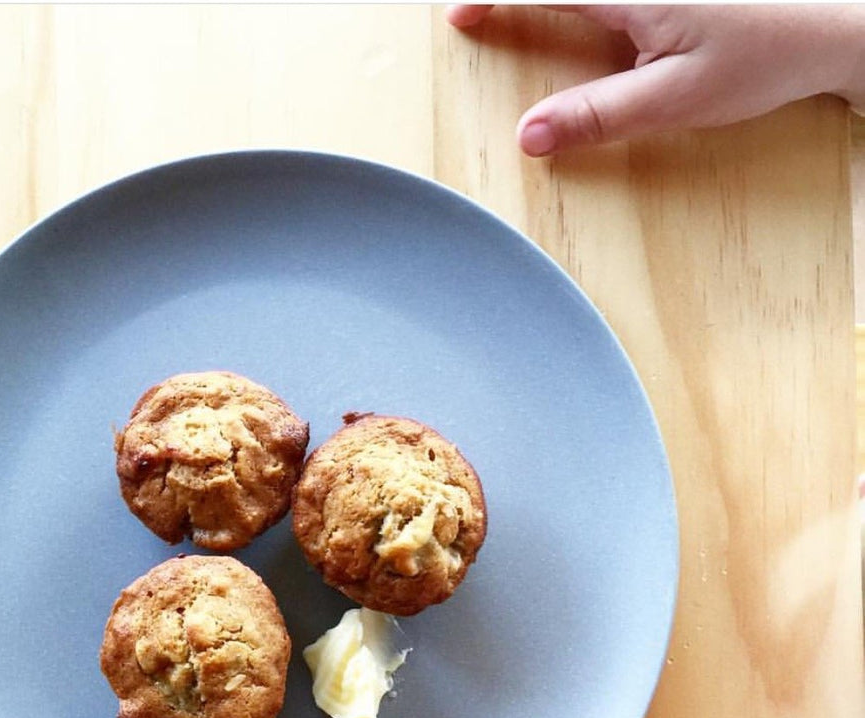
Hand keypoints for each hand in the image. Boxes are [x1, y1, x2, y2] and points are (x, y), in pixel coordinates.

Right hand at [446, 4, 864, 155]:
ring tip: (515, 14)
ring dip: (547, 1)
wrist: (838, 23)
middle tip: (475, 10)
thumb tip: (529, 137)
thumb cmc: (767, 55)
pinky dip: (578, 6)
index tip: (458, 14)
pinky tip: (569, 19)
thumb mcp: (676, 98)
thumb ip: (597, 116)